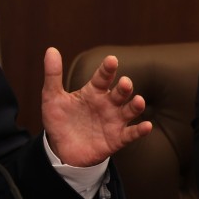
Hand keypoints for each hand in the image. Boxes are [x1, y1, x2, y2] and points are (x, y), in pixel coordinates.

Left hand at [41, 47, 151, 166]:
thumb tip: (51, 49)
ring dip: (136, 106)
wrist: (60, 148)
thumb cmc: (59, 120)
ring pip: (130, 111)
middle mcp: (107, 104)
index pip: (102, 77)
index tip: (111, 60)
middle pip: (119, 93)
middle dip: (124, 87)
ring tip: (139, 101)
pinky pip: (131, 134)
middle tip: (125, 82)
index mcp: (93, 92)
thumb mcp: (52, 97)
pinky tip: (147, 126)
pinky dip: (140, 130)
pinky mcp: (117, 139)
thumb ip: (53, 74)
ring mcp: (113, 121)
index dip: (107, 69)